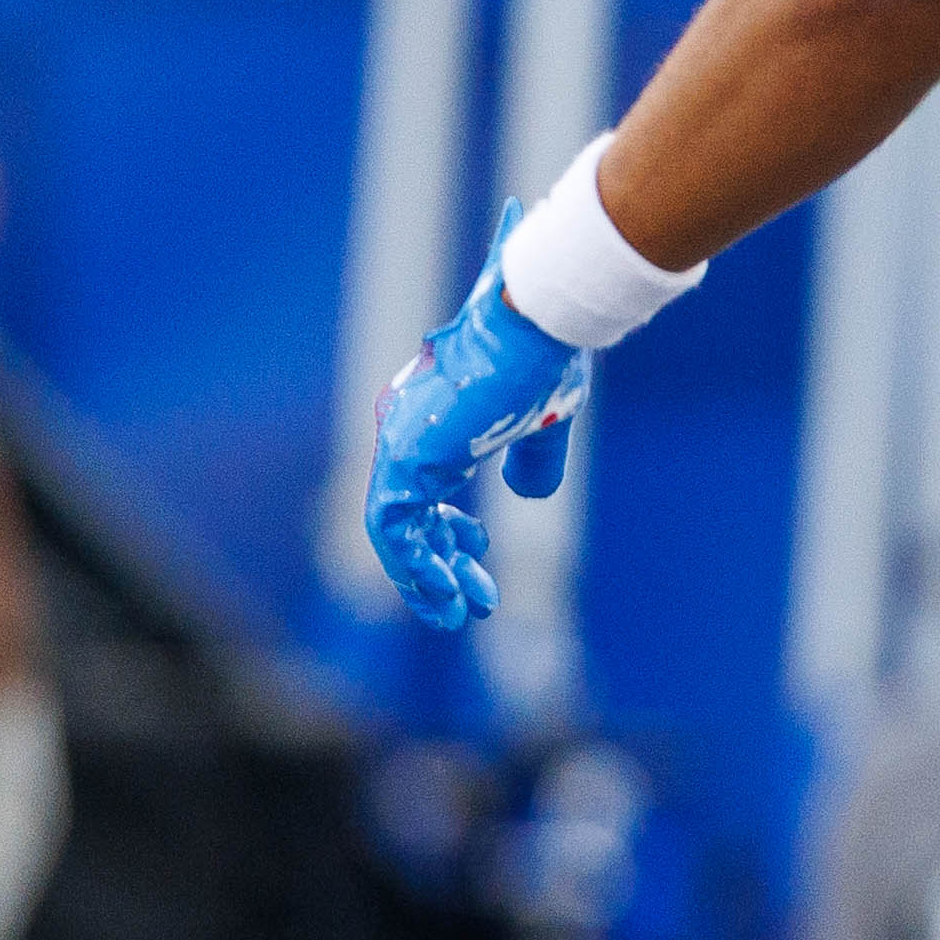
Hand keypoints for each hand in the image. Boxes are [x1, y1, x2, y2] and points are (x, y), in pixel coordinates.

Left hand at [362, 264, 588, 627]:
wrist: (534, 324)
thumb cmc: (544, 361)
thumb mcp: (546, 423)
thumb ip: (533, 459)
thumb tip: (527, 494)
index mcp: (432, 426)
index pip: (422, 494)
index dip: (449, 533)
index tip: (480, 552)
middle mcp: (406, 436)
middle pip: (408, 520)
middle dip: (443, 568)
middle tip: (474, 606)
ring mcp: (401, 445)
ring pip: (395, 532)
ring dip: (426, 579)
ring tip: (457, 615)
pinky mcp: (405, 457)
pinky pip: (394, 527)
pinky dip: (414, 565)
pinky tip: (446, 590)